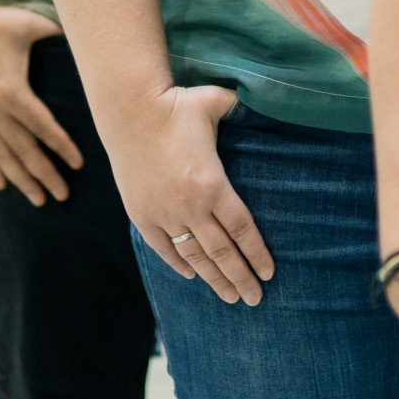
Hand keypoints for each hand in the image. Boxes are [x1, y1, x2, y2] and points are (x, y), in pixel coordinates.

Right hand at [0, 0, 76, 203]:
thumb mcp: (28, 24)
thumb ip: (57, 32)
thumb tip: (87, 31)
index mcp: (12, 92)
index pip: (43, 128)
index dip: (62, 147)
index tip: (78, 164)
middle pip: (24, 151)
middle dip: (44, 175)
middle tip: (63, 195)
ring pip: (3, 156)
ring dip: (22, 180)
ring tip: (39, 200)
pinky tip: (2, 186)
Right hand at [117, 84, 274, 304]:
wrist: (129, 110)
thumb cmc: (176, 105)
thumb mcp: (215, 104)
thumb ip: (240, 108)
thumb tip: (260, 99)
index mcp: (213, 184)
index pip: (242, 230)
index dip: (257, 254)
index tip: (269, 273)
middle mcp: (190, 206)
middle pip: (222, 253)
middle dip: (241, 278)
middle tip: (255, 299)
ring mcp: (164, 213)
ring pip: (195, 256)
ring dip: (214, 279)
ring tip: (229, 297)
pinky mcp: (142, 214)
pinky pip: (164, 247)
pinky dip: (179, 263)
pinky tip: (192, 275)